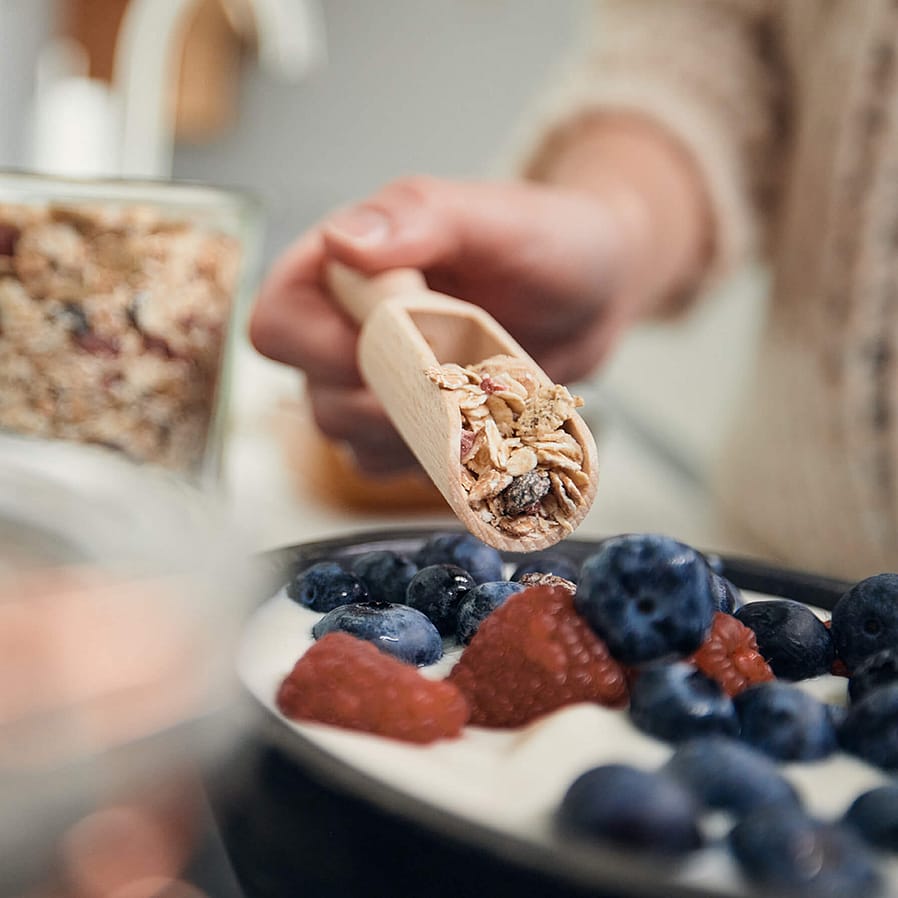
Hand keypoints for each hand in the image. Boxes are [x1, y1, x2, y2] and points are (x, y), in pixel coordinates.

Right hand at [250, 176, 646, 474]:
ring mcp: (377, 381)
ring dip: (411, 431)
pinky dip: (430, 456)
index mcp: (345, 268)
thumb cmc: (548, 241)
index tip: (397, 342)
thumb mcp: (492, 217)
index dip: (323, 348)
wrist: (595, 293)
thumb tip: (340, 242)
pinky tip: (477, 424)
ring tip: (477, 397)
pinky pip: (389, 462)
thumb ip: (419, 218)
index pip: (278, 322)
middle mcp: (347, 327)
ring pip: (347, 436)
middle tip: (453, 381)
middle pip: (314, 392)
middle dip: (381, 400)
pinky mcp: (408, 421)